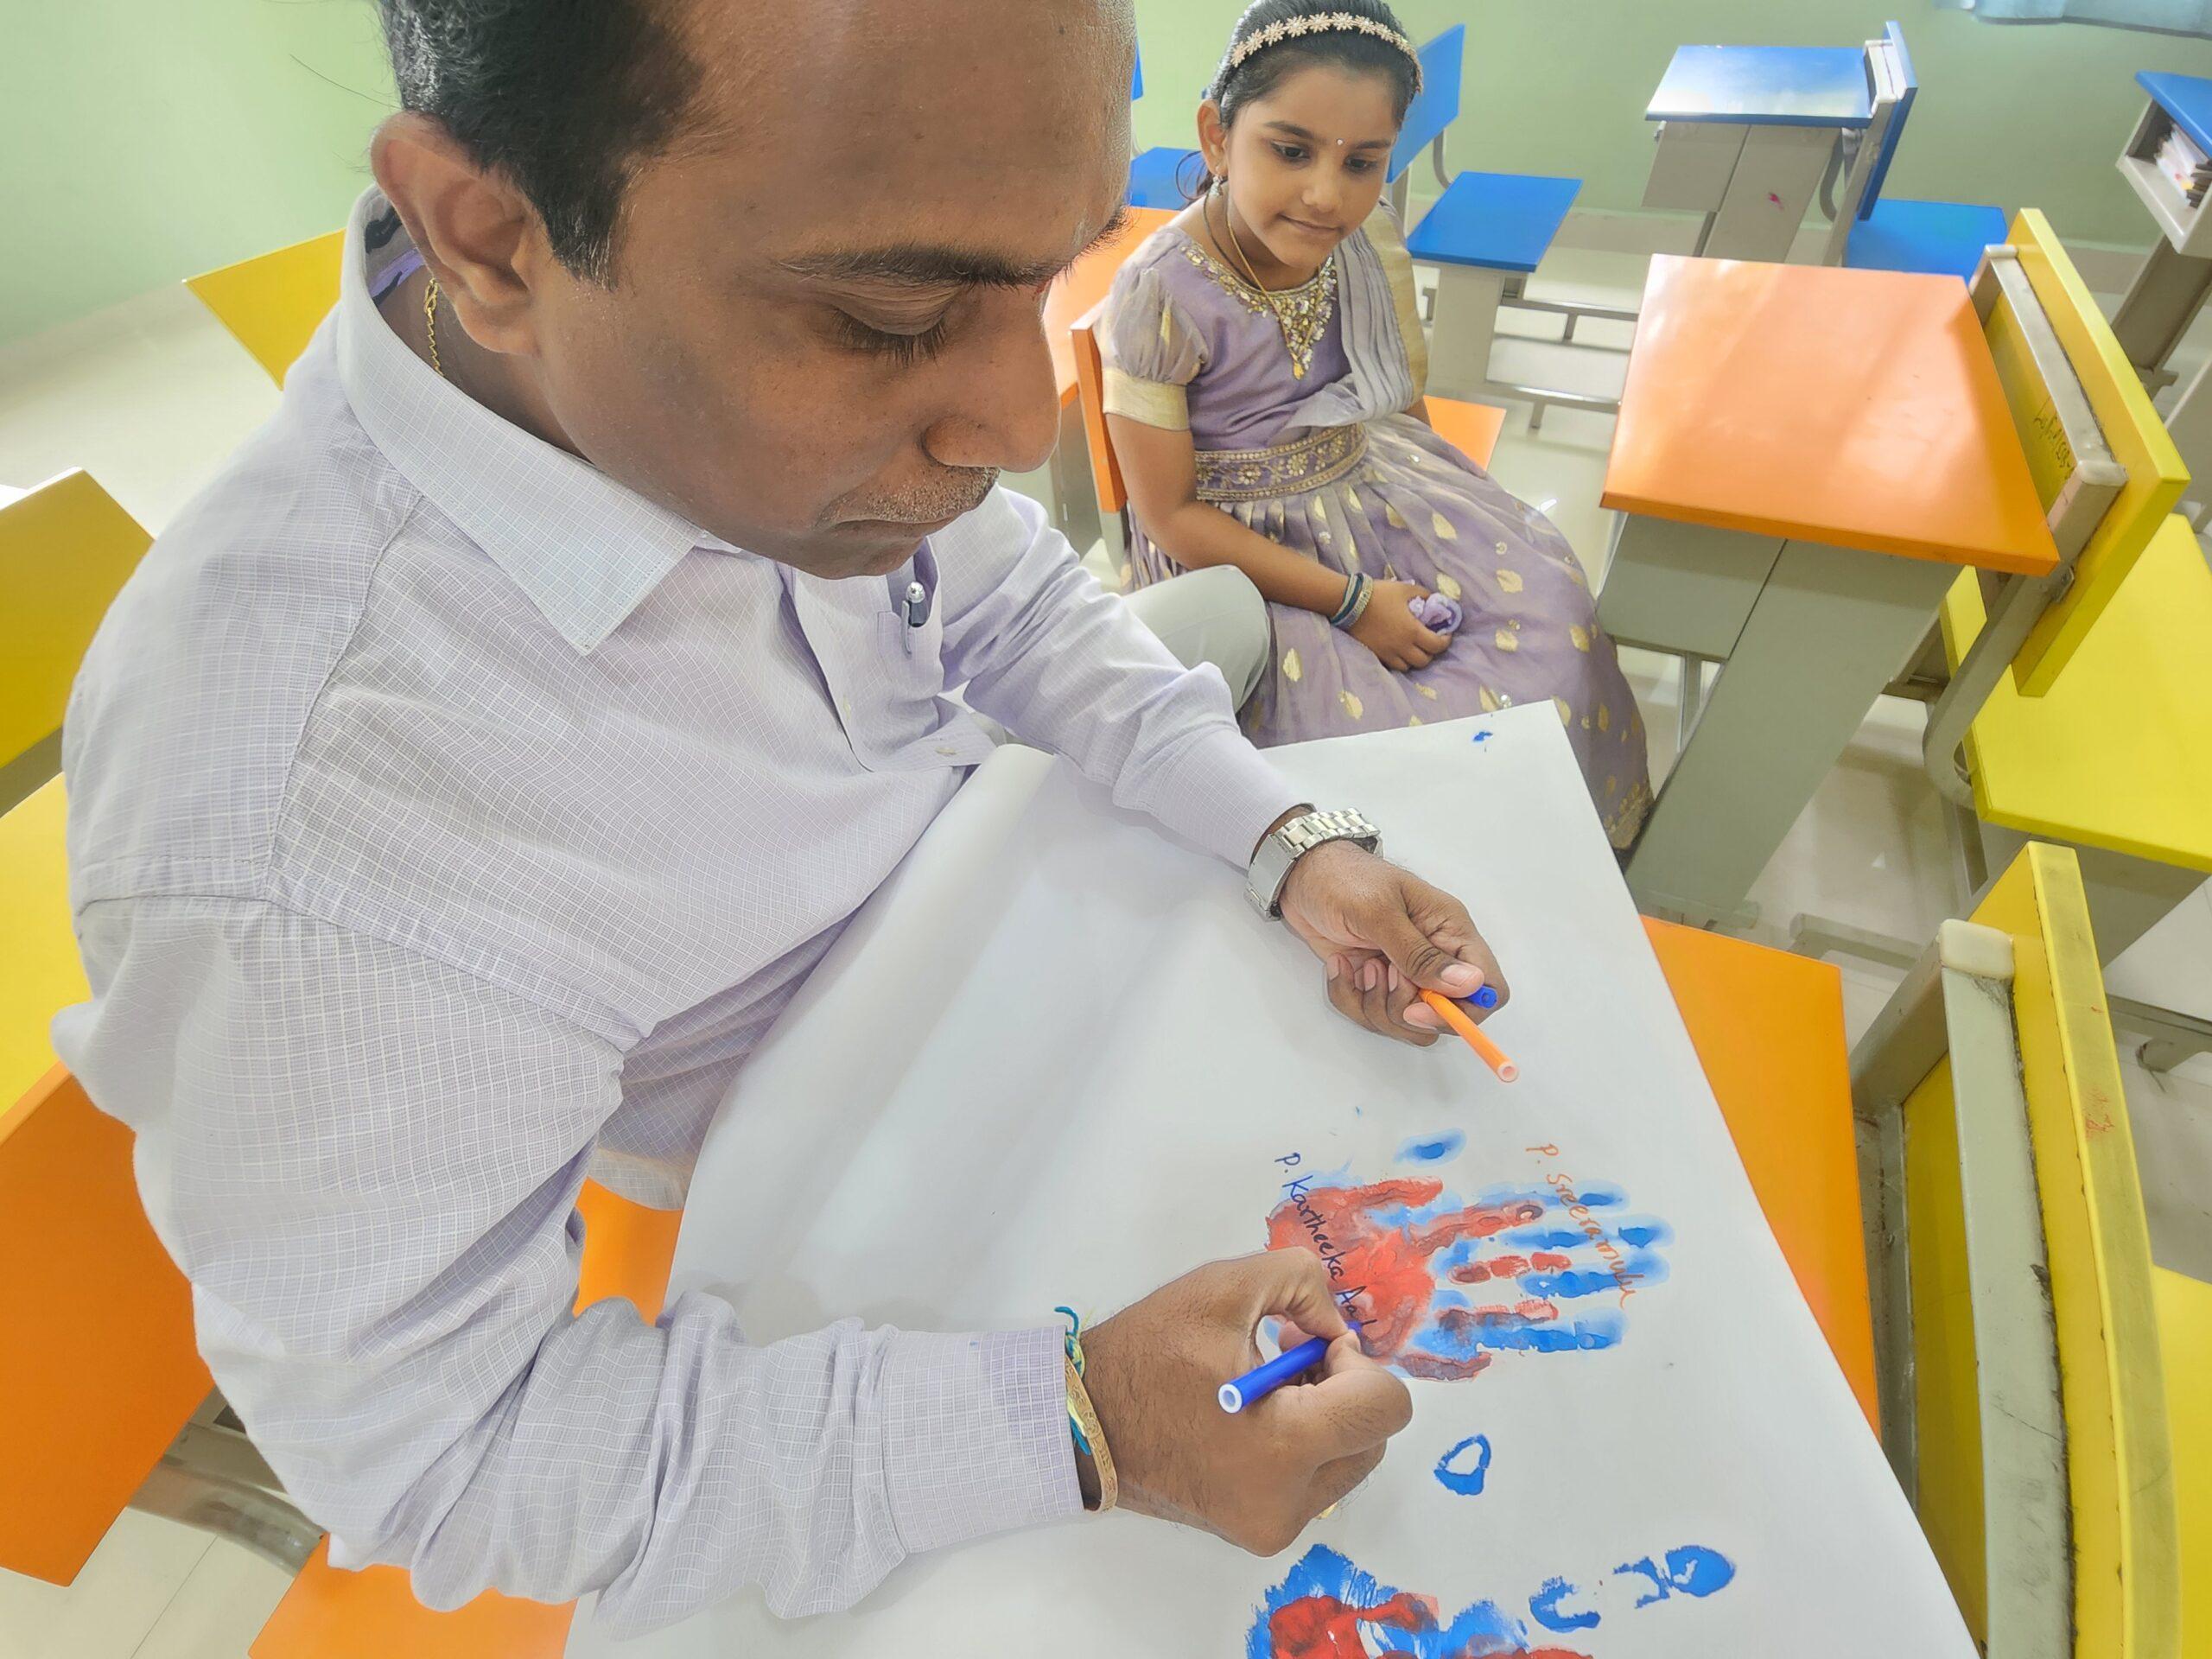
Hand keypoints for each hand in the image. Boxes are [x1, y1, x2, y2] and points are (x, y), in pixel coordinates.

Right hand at [1080, 1251, 1411, 1554]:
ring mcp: (1271, 1525)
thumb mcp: (1224, 1287)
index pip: (1384, 1408)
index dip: (1359, 1362)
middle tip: (1290, 1352)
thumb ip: (1302, 1281)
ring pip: (1346, 1462)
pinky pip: (1312, 1482)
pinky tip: (1255, 1412)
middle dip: (1344, 1388)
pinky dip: (1301, 1444)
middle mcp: (1286, 1503)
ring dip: (1325, 1415)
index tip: (1311, 1342)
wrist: (1082, 1423)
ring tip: (1265, 1380)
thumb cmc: (1147, 1354)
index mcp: (1285, 1447)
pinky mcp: (1257, 1533)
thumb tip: (1339, 1326)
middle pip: (1372, 1439)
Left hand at [1278, 840, 1507, 1045]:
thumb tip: (1470, 985)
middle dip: (1405, 1009)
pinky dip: (1350, 997)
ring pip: (1406, 1022)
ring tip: (1359, 965)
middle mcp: (1435, 957)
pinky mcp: (1375, 982)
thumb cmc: (1343, 880)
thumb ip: (1421, 954)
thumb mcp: (1379, 913)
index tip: (1419, 1009)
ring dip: (1375, 1004)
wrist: (1301, 875)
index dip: (1464, 1011)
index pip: (1489, 988)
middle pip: (1446, 1016)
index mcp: (1451, 932)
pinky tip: (1340, 966)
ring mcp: (1404, 973)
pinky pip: (1372, 1015)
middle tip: (1377, 972)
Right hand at [1347, 580, 1450, 671]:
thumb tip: (1433, 600)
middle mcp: (1402, 647)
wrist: (1350, 603)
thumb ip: (1423, 594)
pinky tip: (1398, 651)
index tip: (1445, 634)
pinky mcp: (1375, 654)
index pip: (1437, 646)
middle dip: (1431, 653)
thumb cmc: (1380, 594)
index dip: (1445, 641)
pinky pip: (1392, 665)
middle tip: (1430, 642)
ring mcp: (1387, 653)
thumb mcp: (1405, 589)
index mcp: (1413, 632)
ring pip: (1408, 667)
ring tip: (1413, 649)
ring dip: (1414, 659)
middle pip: (1424, 661)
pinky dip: (1399, 661)